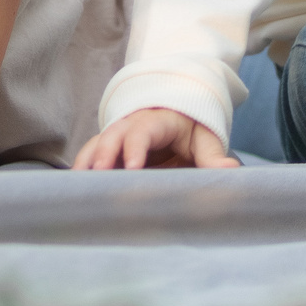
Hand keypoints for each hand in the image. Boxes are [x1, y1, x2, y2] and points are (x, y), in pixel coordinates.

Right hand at [72, 108, 239, 170]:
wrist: (178, 116)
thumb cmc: (192, 130)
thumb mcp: (206, 139)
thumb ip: (213, 157)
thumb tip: (230, 171)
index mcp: (159, 120)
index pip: (144, 130)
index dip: (136, 147)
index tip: (133, 168)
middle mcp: (133, 124)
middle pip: (114, 133)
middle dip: (104, 152)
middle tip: (98, 174)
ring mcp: (119, 136)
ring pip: (97, 143)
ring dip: (87, 161)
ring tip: (77, 183)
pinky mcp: (111, 149)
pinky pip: (92, 155)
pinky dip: (83, 168)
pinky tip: (75, 188)